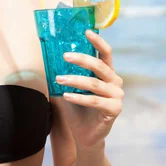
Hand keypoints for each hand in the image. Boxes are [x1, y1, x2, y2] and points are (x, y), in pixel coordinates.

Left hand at [55, 29, 123, 149]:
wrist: (85, 134)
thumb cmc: (77, 108)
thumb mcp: (71, 87)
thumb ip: (66, 72)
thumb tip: (48, 56)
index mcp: (108, 73)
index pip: (106, 53)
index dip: (98, 41)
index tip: (86, 31)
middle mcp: (115, 82)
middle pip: (99, 66)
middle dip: (81, 59)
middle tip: (65, 56)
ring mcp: (117, 96)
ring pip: (94, 84)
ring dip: (75, 80)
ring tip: (59, 78)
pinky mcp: (115, 110)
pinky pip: (95, 101)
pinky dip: (79, 98)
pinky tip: (66, 96)